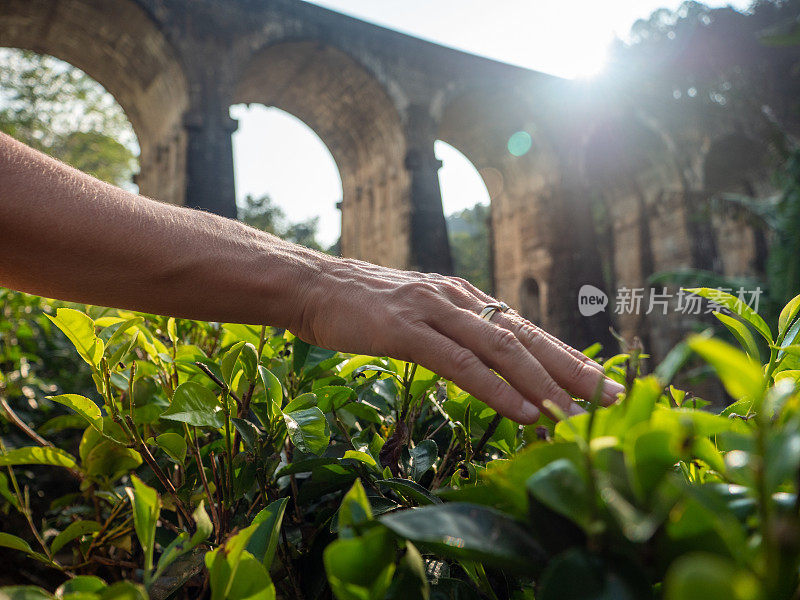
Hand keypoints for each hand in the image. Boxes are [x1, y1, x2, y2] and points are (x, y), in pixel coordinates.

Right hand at [292, 257, 624, 423]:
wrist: (315, 286)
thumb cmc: (365, 308)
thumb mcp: (420, 317)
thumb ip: (454, 333)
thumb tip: (486, 360)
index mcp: (465, 299)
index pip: (526, 331)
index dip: (567, 358)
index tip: (604, 383)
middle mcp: (459, 300)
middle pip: (528, 338)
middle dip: (575, 370)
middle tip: (615, 398)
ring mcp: (435, 312)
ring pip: (501, 349)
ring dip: (544, 383)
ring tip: (579, 413)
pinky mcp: (407, 329)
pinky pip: (460, 363)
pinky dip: (496, 388)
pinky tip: (523, 410)